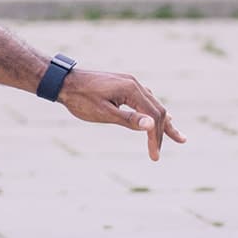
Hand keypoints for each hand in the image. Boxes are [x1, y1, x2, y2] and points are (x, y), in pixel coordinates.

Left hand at [57, 69, 186, 160]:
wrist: (62, 81)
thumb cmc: (80, 99)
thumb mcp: (104, 113)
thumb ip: (128, 120)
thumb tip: (152, 125)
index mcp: (131, 89)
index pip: (153, 116)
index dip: (155, 137)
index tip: (154, 156)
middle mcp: (134, 84)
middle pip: (157, 109)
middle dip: (164, 130)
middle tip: (173, 146)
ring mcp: (128, 83)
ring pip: (151, 104)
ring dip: (162, 120)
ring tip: (175, 133)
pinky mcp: (122, 85)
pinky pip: (143, 99)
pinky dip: (150, 111)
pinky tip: (152, 117)